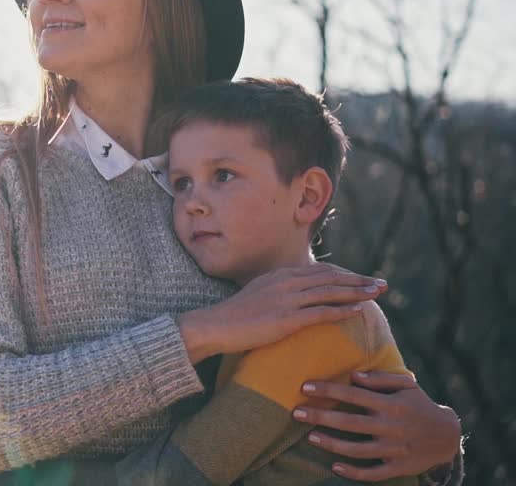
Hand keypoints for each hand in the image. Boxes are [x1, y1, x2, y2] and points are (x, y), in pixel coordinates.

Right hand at [177, 264, 385, 362]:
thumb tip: (295, 297)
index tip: (361, 278)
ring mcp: (287, 299)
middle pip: (331, 277)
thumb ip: (278, 292)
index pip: (320, 270)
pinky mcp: (287, 318)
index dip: (345, 273)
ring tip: (376, 293)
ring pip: (330, 292)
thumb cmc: (234, 316)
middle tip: (381, 283)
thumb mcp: (258, 295)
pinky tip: (358, 310)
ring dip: (357, 291)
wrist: (215, 326)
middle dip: (358, 279)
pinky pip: (321, 312)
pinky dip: (342, 310)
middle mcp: (286, 282)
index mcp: (280, 276)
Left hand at [294, 370, 462, 480]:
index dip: (328, 390)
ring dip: (331, 444)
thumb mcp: (406, 386)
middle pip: (349, 422)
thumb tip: (353, 376)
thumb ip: (380, 379)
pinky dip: (354, 472)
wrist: (448, 436)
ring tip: (310, 437)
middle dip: (320, 416)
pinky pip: (373, 473)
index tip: (305, 387)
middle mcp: (392, 427)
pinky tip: (334, 466)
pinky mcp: (398, 467)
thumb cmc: (419, 405)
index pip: (353, 394)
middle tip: (296, 413)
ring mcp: (395, 449)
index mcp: (391, 404)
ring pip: (357, 449)